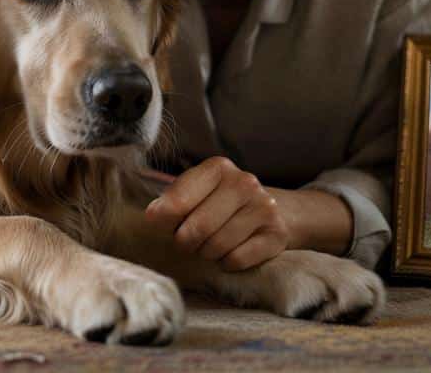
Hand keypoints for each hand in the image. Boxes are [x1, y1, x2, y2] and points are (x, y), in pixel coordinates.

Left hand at [144, 156, 290, 270]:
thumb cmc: (220, 203)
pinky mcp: (276, 234)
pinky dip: (227, 263)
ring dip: (207, 253)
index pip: (177, 201)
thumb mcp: (195, 193)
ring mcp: (264, 207)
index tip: (162, 225)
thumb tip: (154, 215)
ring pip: (218, 247)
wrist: (270, 211)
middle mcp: (244, 182)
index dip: (164, 221)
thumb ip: (172, 201)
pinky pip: (237, 260)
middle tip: (188, 241)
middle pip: (198, 228)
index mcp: (218, 168)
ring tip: (210, 245)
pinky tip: (230, 252)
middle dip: (186, 242)